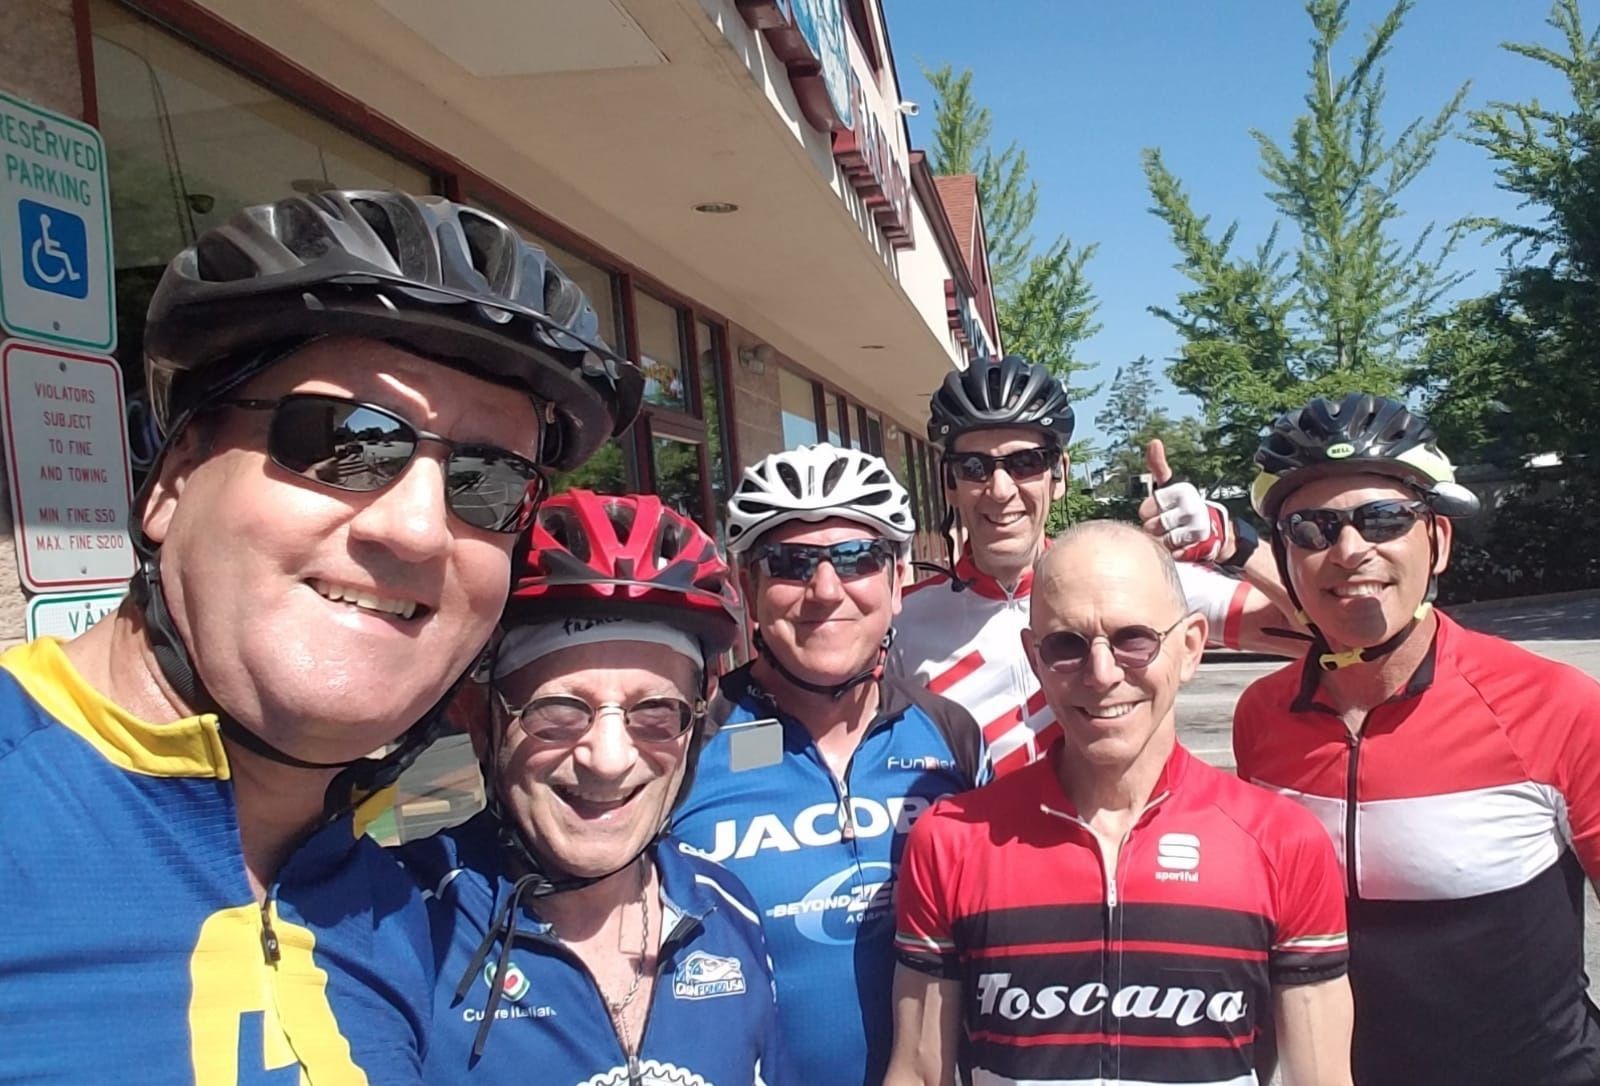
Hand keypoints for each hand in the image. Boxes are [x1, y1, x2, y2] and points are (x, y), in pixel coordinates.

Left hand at [1138, 439, 1232, 562]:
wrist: (1215, 530)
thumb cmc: (1182, 505)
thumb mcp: (1171, 485)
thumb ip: (1158, 466)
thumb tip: (1154, 441)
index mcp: (1181, 490)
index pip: (1145, 510)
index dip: (1149, 513)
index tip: (1162, 508)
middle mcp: (1191, 506)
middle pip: (1150, 527)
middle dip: (1155, 529)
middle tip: (1170, 523)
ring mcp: (1197, 527)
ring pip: (1161, 542)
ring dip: (1165, 541)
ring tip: (1177, 533)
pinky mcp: (1199, 545)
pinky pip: (1172, 554)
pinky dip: (1175, 552)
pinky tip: (1184, 544)